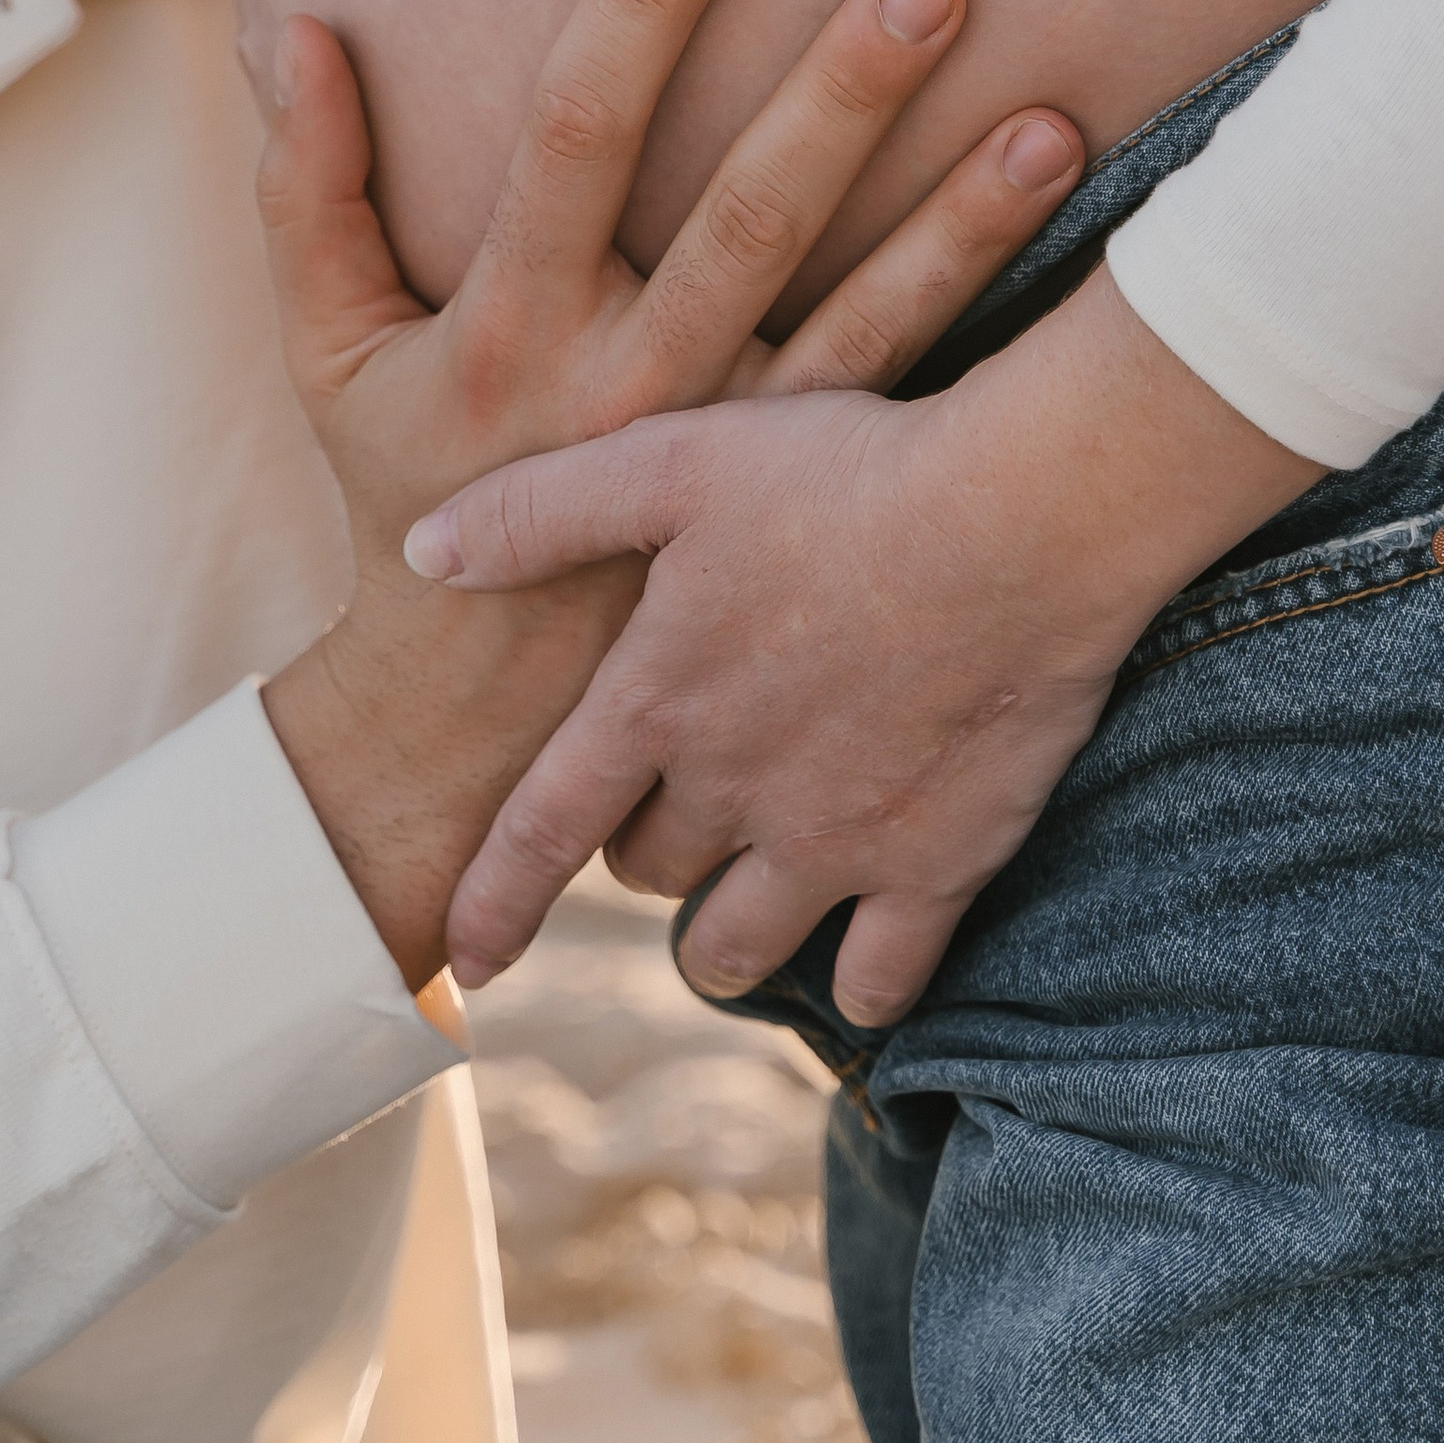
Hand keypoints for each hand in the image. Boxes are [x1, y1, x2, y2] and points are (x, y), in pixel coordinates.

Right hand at [260, 0, 1082, 561]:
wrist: (487, 714)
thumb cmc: (406, 488)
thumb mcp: (326, 349)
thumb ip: (307, 186)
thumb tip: (291, 22)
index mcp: (509, 322)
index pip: (576, 130)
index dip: (637, 8)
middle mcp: (630, 382)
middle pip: (748, 213)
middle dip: (837, 92)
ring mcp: (730, 445)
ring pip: (860, 307)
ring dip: (956, 209)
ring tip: (1049, 105)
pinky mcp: (800, 491)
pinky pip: (900, 374)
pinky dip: (976, 287)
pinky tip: (1049, 192)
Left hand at [408, 261, 1324, 1020]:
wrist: (1021, 516)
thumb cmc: (841, 471)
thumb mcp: (671, 458)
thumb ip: (540, 511)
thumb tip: (421, 553)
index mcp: (655, 699)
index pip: (541, 827)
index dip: (491, 898)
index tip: (459, 961)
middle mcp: (730, 791)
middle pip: (649, 871)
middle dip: (642, 857)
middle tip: (665, 822)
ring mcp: (833, 842)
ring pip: (739, 946)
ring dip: (720, 943)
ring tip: (730, 925)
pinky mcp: (937, 866)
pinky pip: (878, 978)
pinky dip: (859, 984)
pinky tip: (859, 963)